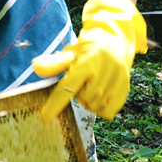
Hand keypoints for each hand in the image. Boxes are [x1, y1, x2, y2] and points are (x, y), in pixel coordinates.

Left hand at [33, 0, 146, 120]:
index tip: (44, 118)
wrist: (114, 44)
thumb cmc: (86, 51)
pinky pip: (108, 112)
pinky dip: (103, 108)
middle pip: (83, 100)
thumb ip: (54, 64)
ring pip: (96, 107)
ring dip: (91, 102)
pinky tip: (103, 93)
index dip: (55, 104)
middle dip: (80, 95)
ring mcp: (116, 81)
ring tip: (93, 85)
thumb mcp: (70, 54)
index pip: (67, 88)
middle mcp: (103, 73)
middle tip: (83, 81)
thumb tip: (36, 67)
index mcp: (86, 64)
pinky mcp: (125, 89)